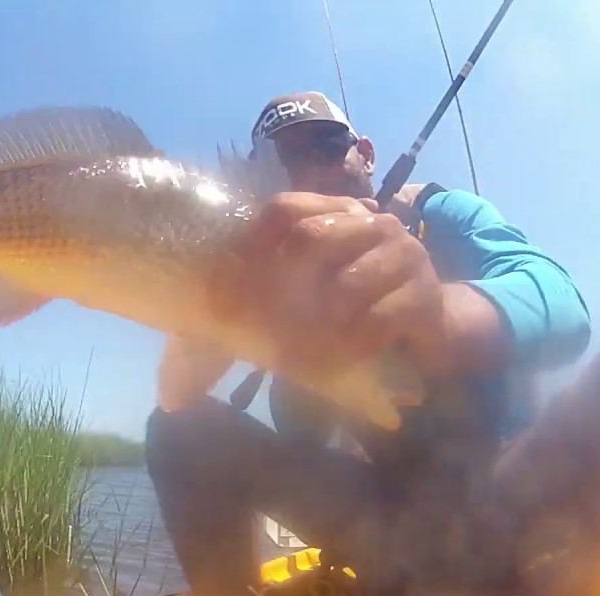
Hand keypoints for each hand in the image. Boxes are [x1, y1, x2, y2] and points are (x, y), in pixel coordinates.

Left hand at [213, 192, 446, 371]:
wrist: (422, 331)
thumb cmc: (347, 314)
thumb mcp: (293, 311)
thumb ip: (244, 323)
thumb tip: (177, 381)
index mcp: (333, 215)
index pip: (283, 210)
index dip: (251, 244)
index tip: (224, 293)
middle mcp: (369, 222)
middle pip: (310, 238)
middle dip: (277, 289)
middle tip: (260, 330)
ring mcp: (401, 253)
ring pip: (343, 285)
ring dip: (314, 326)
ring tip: (295, 357)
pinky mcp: (423, 295)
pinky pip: (376, 320)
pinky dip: (348, 347)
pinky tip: (332, 363)